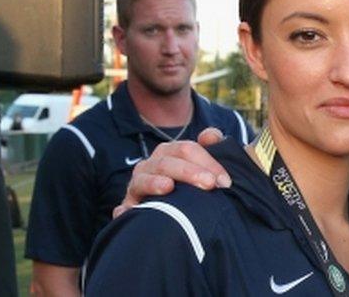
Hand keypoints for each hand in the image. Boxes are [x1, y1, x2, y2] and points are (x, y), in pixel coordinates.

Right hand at [113, 127, 229, 217]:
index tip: (225, 180)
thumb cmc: (197, 185)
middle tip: (210, 185)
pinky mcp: (128, 207)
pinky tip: (126, 212)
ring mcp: (138, 186)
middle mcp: (152, 166)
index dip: (207, 161)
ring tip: (168, 187)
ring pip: (142, 180)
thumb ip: (215, 146)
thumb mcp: (209, 166)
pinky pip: (123, 208)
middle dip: (189, 172)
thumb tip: (210, 136)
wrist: (178, 213)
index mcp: (170, 153)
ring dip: (153, 182)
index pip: (187, 150)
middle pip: (167, 163)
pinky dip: (124, 210)